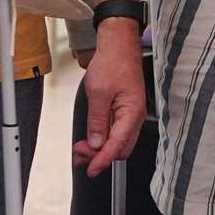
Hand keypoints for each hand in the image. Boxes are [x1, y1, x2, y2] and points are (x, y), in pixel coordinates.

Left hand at [71, 22, 143, 176]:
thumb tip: (96, 143)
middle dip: (100, 156)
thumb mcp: (98, 92)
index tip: (91, 170)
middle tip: (80, 155)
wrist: (119, 45)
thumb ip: (97, 120)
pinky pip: (115, 131)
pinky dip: (102, 137)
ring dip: (99, 148)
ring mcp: (130, 114)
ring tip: (80, 150)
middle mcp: (134, 116)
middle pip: (120, 148)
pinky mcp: (124, 110)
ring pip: (117, 141)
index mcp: (131, 112)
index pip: (117, 146)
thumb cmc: (113, 62)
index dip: (103, 160)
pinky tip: (89, 138)